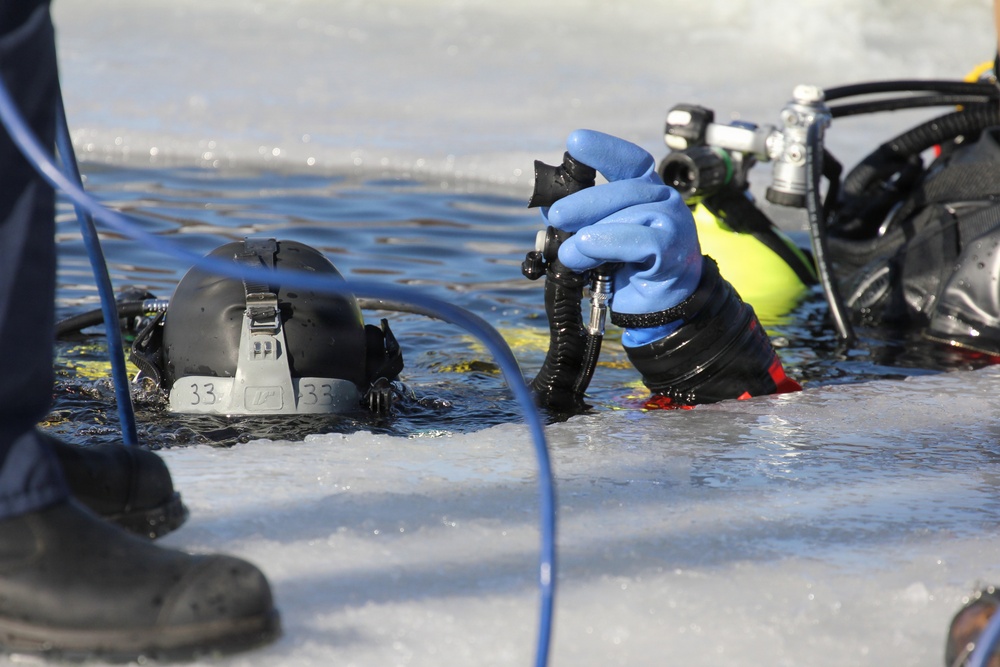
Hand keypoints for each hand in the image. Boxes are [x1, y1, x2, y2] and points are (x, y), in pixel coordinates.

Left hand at [541, 129, 702, 345]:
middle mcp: (662, 199)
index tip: (575, 142)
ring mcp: (672, 222)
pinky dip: (609, 243)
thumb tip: (546, 206)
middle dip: (584, 202)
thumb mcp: (597, 239)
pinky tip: (587, 250)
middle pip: (624, 189)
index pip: (629, 161)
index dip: (604, 149)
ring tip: (568, 253)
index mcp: (644, 189)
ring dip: (591, 234)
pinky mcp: (673, 249)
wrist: (658, 304)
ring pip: (629, 214)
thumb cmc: (627, 266)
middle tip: (556, 216)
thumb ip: (577, 221)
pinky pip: (640, 240)